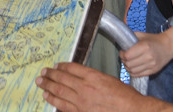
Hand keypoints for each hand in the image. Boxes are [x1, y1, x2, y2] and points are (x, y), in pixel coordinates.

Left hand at [36, 63, 156, 111]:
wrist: (132, 111)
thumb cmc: (125, 96)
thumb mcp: (109, 79)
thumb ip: (93, 77)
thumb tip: (81, 77)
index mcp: (93, 76)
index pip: (72, 68)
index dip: (62, 66)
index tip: (56, 65)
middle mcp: (85, 87)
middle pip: (62, 78)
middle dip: (50, 75)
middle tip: (42, 73)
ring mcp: (81, 102)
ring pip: (59, 92)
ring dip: (48, 86)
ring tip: (40, 83)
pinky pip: (63, 106)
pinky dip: (54, 100)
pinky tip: (48, 97)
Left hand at [121, 32, 172, 76]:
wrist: (168, 46)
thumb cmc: (154, 39)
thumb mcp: (142, 35)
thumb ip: (131, 37)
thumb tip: (120, 39)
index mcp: (145, 46)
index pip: (127, 56)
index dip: (122, 54)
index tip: (122, 52)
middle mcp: (148, 57)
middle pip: (129, 64)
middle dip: (123, 61)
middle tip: (124, 57)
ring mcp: (152, 65)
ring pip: (133, 71)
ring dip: (127, 67)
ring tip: (127, 62)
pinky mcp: (153, 71)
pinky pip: (139, 75)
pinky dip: (133, 72)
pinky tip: (132, 67)